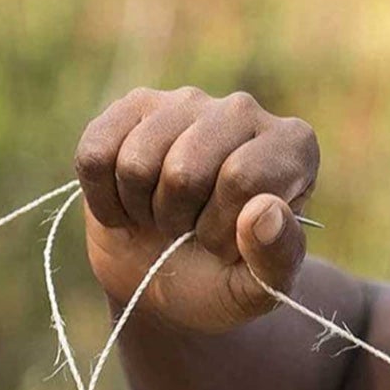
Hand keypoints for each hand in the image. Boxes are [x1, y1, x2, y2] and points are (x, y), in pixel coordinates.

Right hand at [75, 87, 318, 332]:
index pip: (242, 178)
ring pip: (137, 162)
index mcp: (293, 145)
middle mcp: (245, 111)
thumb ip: (278, 255)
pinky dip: (104, 198)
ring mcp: (188, 102)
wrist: (170, 278)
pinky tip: (130, 203)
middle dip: (178, 219)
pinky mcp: (134, 107)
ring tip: (165, 215)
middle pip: (185, 170)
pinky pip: (96, 155)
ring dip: (142, 208)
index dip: (221, 227)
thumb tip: (265, 211)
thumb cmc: (226, 278)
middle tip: (191, 231)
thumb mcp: (262, 287)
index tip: (226, 244)